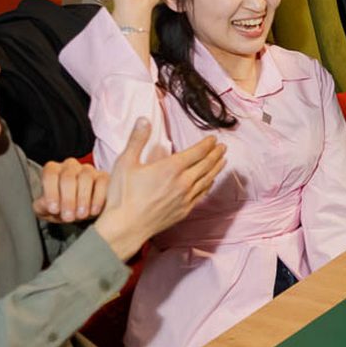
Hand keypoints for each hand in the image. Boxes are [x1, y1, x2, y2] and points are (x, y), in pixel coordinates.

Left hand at [33, 158, 109, 223]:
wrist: (79, 212)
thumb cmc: (61, 207)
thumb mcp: (47, 210)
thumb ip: (41, 206)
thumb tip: (46, 204)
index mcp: (53, 170)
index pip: (50, 175)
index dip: (51, 192)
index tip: (54, 209)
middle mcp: (70, 166)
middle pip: (68, 177)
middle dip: (68, 199)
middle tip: (68, 216)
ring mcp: (88, 169)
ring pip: (86, 177)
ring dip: (83, 198)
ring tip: (81, 215)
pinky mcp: (103, 176)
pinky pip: (102, 182)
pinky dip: (98, 198)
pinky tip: (94, 211)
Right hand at [93, 120, 227, 260]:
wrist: (126, 227)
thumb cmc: (123, 195)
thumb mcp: (125, 162)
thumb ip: (137, 139)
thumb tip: (144, 119)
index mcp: (171, 168)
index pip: (196, 152)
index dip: (207, 144)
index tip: (213, 139)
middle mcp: (183, 182)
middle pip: (206, 165)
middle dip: (216, 154)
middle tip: (223, 147)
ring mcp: (185, 198)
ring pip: (207, 180)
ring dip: (216, 168)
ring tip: (223, 161)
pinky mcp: (184, 211)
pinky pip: (201, 195)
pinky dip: (208, 186)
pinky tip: (210, 183)